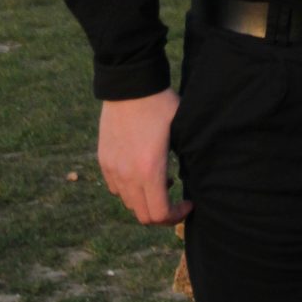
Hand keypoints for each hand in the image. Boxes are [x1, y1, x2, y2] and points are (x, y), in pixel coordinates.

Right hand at [98, 89, 192, 225]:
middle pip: (143, 215)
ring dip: (145, 200)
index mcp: (150, 171)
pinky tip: (140, 171)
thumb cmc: (161, 105)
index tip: (189, 202)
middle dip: (162, 213)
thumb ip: (186, 159)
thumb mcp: (181, 132)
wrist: (130, 85)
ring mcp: (113, 169)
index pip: (159, 215)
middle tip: (175, 199)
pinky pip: (116, 188)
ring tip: (159, 181)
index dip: (176, 216)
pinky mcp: (104, 160)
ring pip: (128, 202)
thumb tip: (196, 176)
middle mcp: (128, 175)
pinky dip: (129, 189)